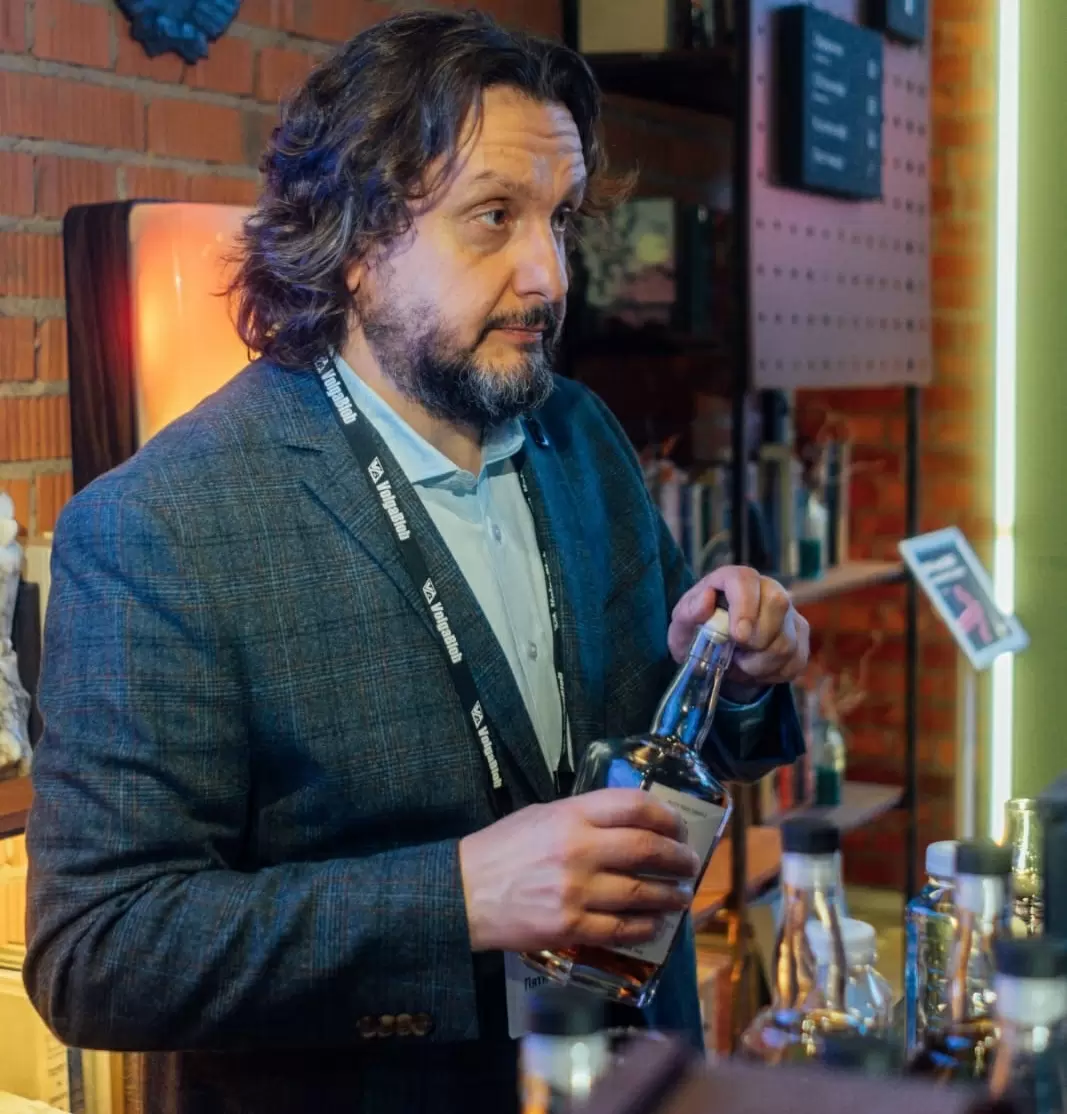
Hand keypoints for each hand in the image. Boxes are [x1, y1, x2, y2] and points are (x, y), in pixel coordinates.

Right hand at [458, 790, 700, 953]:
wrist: (464, 893)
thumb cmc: (502, 849)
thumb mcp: (540, 816)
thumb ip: (582, 816)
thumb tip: (626, 823)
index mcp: (571, 815)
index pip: (633, 806)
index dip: (665, 816)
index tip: (677, 828)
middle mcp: (578, 849)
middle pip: (647, 849)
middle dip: (677, 858)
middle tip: (689, 863)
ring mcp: (576, 890)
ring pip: (641, 893)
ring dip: (669, 895)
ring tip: (679, 895)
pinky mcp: (570, 927)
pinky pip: (621, 928)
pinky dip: (645, 926)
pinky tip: (654, 924)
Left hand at [668, 565, 809, 694]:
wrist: (717, 656)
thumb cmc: (698, 634)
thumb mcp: (682, 627)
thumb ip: (688, 612)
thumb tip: (706, 598)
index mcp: (734, 580)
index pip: (745, 580)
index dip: (745, 606)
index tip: (738, 636)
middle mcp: (766, 588)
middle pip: (779, 603)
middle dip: (757, 639)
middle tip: (736, 656)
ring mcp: (788, 612)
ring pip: (787, 640)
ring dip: (760, 664)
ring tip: (740, 663)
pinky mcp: (800, 636)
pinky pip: (796, 660)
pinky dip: (772, 674)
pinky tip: (756, 669)